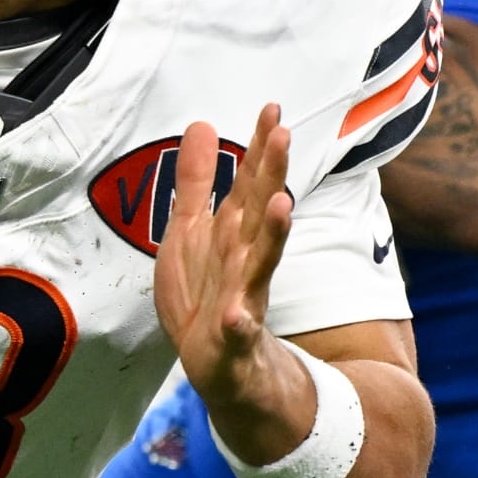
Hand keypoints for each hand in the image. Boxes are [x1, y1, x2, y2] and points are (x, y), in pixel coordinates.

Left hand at [154, 104, 294, 407]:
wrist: (227, 370)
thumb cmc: (208, 295)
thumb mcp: (193, 231)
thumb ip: (197, 181)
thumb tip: (202, 124)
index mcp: (234, 233)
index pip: (251, 183)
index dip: (261, 147)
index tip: (273, 107)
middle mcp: (244, 259)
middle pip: (259, 212)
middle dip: (271, 174)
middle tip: (284, 134)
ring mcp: (242, 298)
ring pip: (260, 263)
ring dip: (272, 234)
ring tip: (282, 204)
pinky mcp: (232, 340)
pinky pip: (237, 331)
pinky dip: (238, 322)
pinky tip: (237, 315)